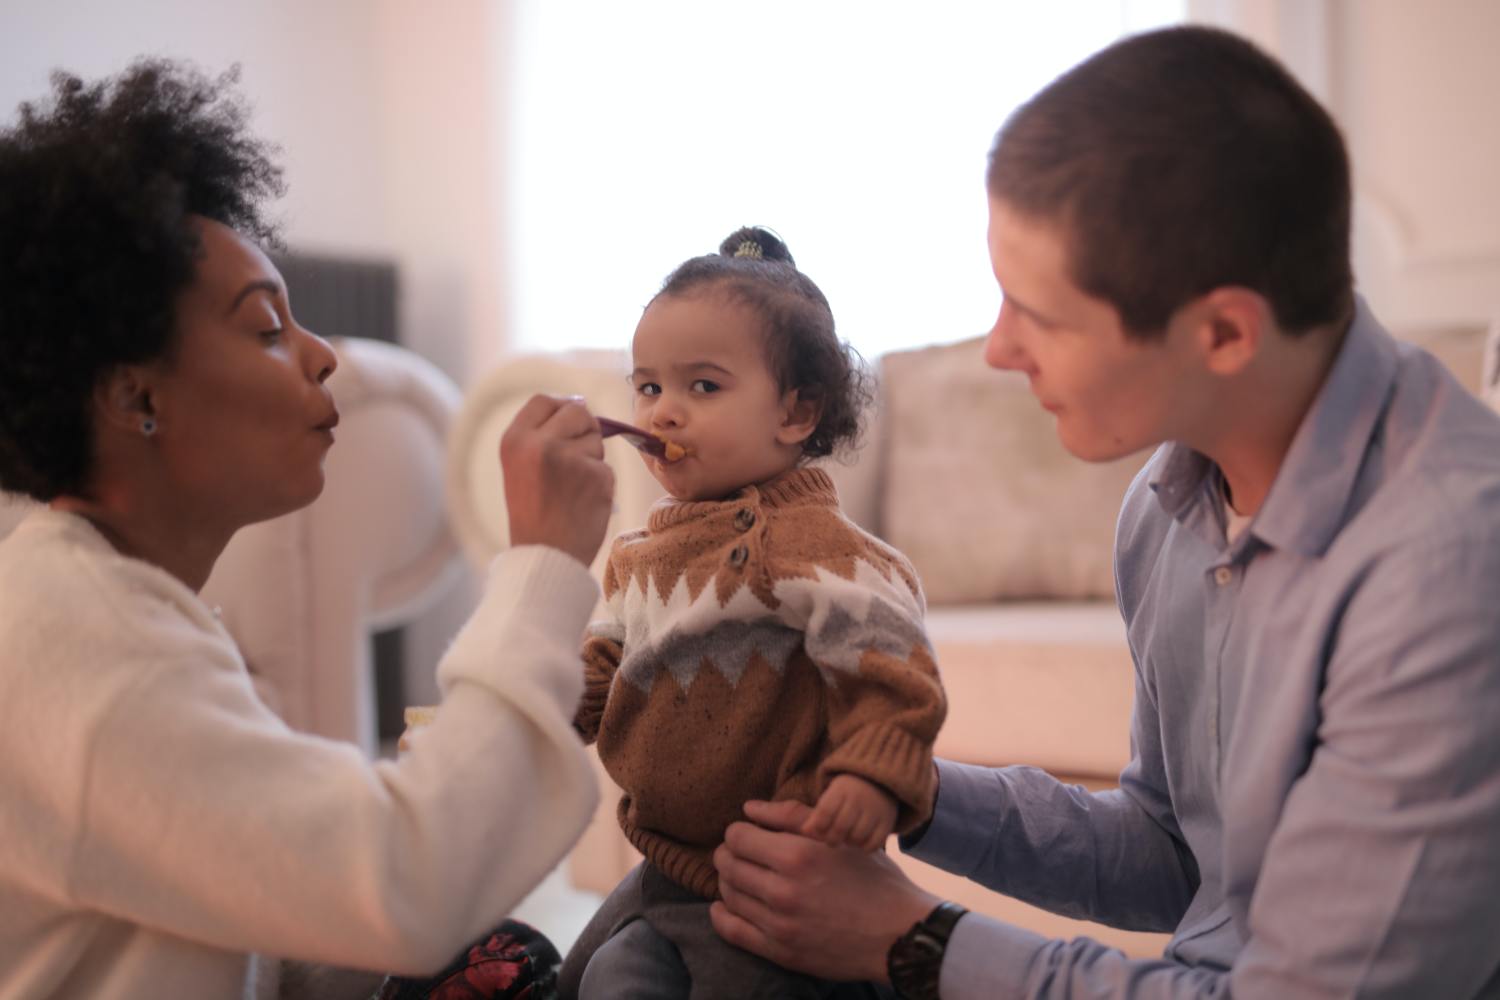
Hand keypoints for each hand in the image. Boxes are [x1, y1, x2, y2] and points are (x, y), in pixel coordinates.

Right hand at [500, 395, 614, 566]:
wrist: (545, 557)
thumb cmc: (533, 513)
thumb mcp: (520, 466)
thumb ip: (541, 434)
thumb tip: (579, 403)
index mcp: (515, 440)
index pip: (544, 400)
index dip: (559, 408)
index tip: (564, 427)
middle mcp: (541, 444)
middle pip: (577, 411)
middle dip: (583, 429)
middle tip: (572, 459)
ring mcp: (571, 459)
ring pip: (596, 439)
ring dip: (591, 459)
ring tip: (571, 488)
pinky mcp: (596, 477)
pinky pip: (606, 468)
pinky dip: (600, 483)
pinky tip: (583, 502)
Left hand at [710, 798, 938, 982]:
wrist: (898, 934)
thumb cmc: (873, 878)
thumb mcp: (838, 836)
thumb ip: (790, 816)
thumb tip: (749, 808)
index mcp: (798, 855)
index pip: (738, 837)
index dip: (738, 832)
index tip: (747, 834)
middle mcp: (784, 890)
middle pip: (728, 865)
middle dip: (728, 855)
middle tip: (738, 854)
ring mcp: (780, 925)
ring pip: (729, 895)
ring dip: (727, 882)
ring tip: (740, 876)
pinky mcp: (781, 952)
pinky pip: (733, 932)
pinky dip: (721, 916)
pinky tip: (725, 907)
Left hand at [803, 774, 897, 851]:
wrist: (879, 783)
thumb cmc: (847, 795)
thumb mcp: (830, 796)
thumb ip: (817, 814)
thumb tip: (805, 831)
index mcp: (841, 790)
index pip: (825, 813)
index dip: (818, 827)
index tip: (818, 831)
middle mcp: (859, 799)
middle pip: (840, 827)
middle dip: (832, 839)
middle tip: (832, 839)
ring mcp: (875, 811)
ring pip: (857, 837)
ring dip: (848, 843)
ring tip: (846, 838)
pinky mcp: (887, 822)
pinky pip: (874, 843)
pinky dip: (865, 847)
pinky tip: (860, 842)